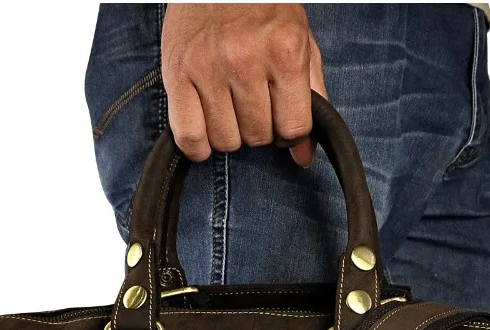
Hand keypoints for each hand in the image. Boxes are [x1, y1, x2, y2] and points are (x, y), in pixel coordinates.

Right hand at [161, 3, 326, 165]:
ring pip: (226, 141)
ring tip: (227, 106)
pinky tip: (205, 129)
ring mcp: (209, 68)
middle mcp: (246, 59)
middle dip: (259, 128)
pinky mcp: (178, 74)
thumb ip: (311, 98)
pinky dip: (198, 146)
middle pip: (259, 137)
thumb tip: (304, 156)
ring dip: (229, 134)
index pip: (294, 127)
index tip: (280, 117)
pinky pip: (190, 138)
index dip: (289, 131)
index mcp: (285, 49)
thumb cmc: (262, 8)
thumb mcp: (300, 41)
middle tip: (251, 103)